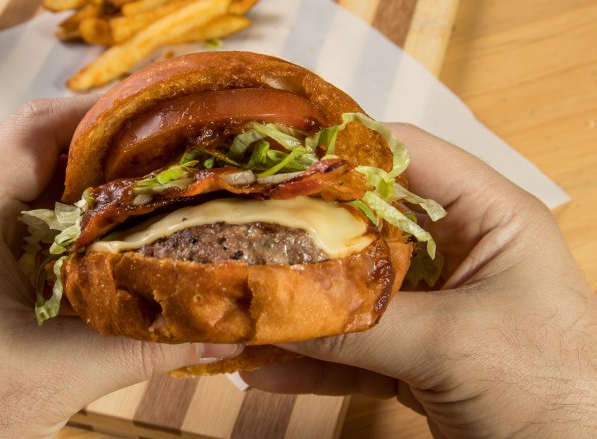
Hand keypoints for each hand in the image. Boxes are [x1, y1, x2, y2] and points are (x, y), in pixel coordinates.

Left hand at [0, 98, 239, 437]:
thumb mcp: (61, 374)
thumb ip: (149, 348)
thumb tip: (228, 331)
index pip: (34, 129)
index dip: (103, 116)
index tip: (163, 121)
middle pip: (32, 143)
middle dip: (103, 146)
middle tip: (169, 158)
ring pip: (22, 172)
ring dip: (82, 177)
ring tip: (145, 189)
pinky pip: (12, 205)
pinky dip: (59, 208)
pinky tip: (101, 232)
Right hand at [241, 124, 596, 437]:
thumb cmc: (557, 393)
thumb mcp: (454, 344)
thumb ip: (360, 325)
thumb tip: (269, 310)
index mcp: (488, 219)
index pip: (405, 157)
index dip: (339, 154)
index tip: (270, 165)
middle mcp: (457, 255)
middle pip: (363, 229)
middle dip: (299, 241)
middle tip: (235, 239)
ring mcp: (434, 310)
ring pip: (350, 295)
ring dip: (296, 309)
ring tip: (238, 312)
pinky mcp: (418, 360)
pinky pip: (354, 352)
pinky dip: (311, 361)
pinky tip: (264, 369)